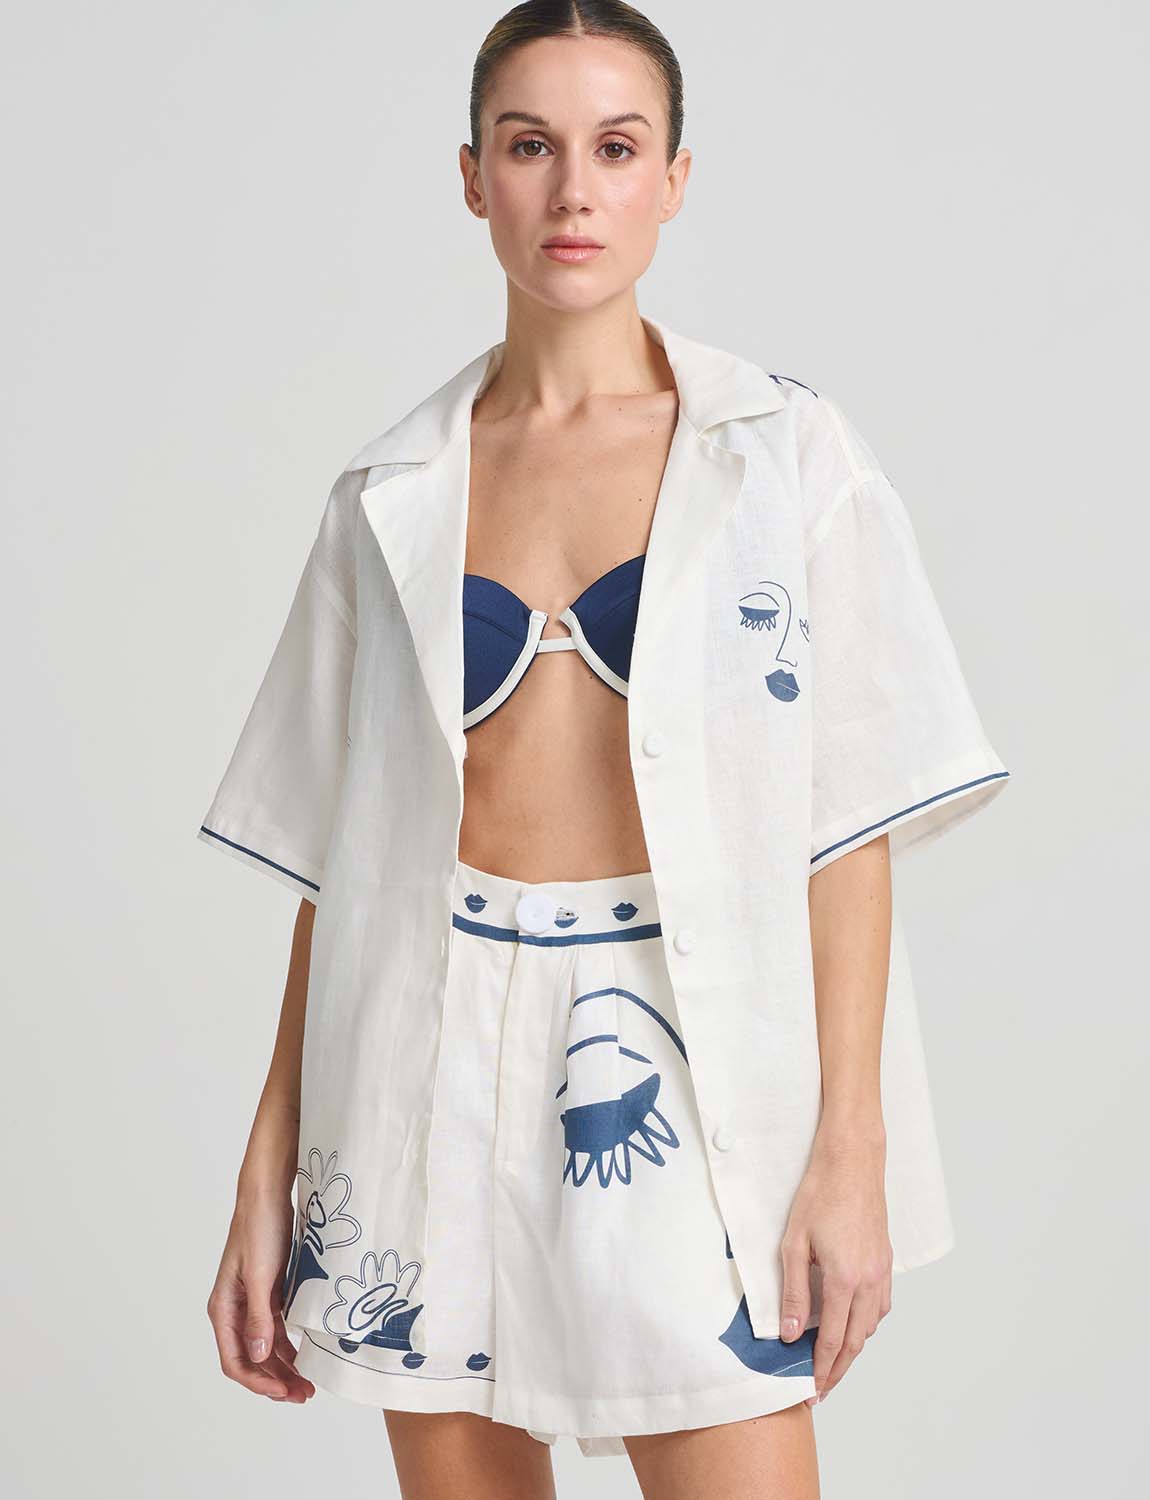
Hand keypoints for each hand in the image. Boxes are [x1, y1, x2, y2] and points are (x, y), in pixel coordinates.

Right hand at [206, 1181, 315, 1402]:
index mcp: (223, 1308)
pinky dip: (289, 1345)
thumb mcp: (260, 1274)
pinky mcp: (269, 1292)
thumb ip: (258, 1316)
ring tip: (308, 1383)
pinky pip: (276, 1329)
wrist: (268, 1195)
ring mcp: (251, 1302)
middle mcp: (235, 1310)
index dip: (258, 1381)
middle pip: (252, 1359)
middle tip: (303, 1395)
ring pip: (266, 1347)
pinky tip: (305, 1355)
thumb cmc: (259, 1229)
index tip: (283, 1391)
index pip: (235, 1360)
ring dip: (284, 1367)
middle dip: (275, 1380)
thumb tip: (258, 1356)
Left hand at [777, 1122, 892, 1404]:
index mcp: (844, 1280)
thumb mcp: (793, 1244)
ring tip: (831, 1360)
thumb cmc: (819, 1195)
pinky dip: (866, 1324)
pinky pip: (880, 1306)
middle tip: (821, 1389)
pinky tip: (852, 1324)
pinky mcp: (887, 1261)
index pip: (832, 1341)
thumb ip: (794, 1292)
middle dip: (838, 1370)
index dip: (821, 1371)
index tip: (811, 1392)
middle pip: (856, 1343)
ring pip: (870, 1327)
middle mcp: (869, 1282)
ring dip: (852, 1348)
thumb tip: (789, 1334)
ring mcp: (882, 1272)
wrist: (852, 1161)